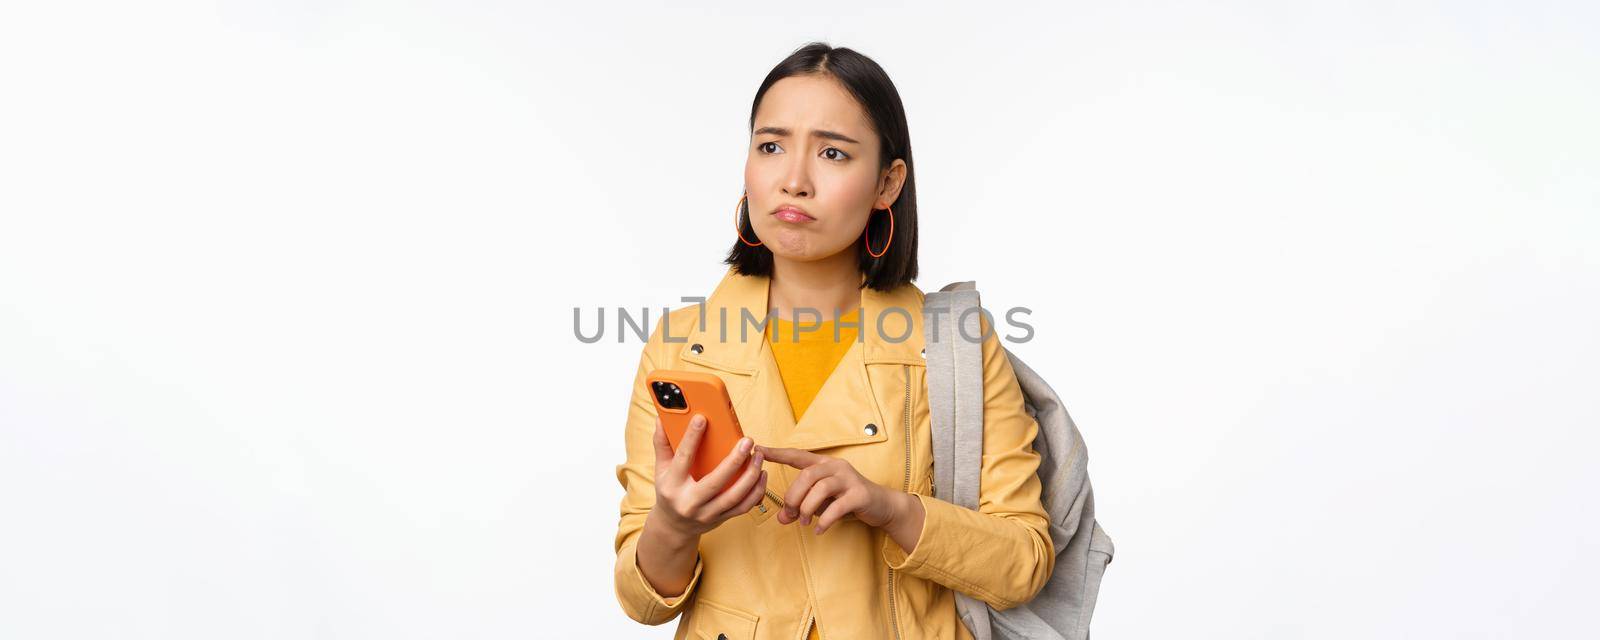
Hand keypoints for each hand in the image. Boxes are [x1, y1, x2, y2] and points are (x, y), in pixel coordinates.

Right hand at [646, 414, 767, 539]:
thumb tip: (661, 418)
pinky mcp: (721, 519)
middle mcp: (689, 502)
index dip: (691, 438)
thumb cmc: (669, 491)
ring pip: (734, 496)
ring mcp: (706, 513)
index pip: (682, 459)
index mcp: (672, 486)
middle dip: (734, 460)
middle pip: (715, 481)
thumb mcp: (661, 469)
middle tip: (747, 441)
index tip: (702, 418)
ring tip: (759, 455)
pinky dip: (756, 491)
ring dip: (751, 476)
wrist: (673, 526)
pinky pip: (743, 507)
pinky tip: (762, 474)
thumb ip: (662, 444)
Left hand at [758, 446, 914, 536]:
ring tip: (803, 522)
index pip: (797, 455)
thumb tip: (781, 519)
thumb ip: (799, 508)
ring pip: (820, 488)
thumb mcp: (819, 504)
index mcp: (824, 464)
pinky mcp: (860, 494)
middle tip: (789, 514)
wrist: (881, 505)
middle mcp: (836, 466)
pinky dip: (824, 520)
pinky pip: (837, 507)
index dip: (777, 453)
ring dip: (807, 508)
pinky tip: (819, 530)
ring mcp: (849, 479)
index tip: (758, 450)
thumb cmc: (845, 501)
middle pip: (807, 475)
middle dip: (793, 496)